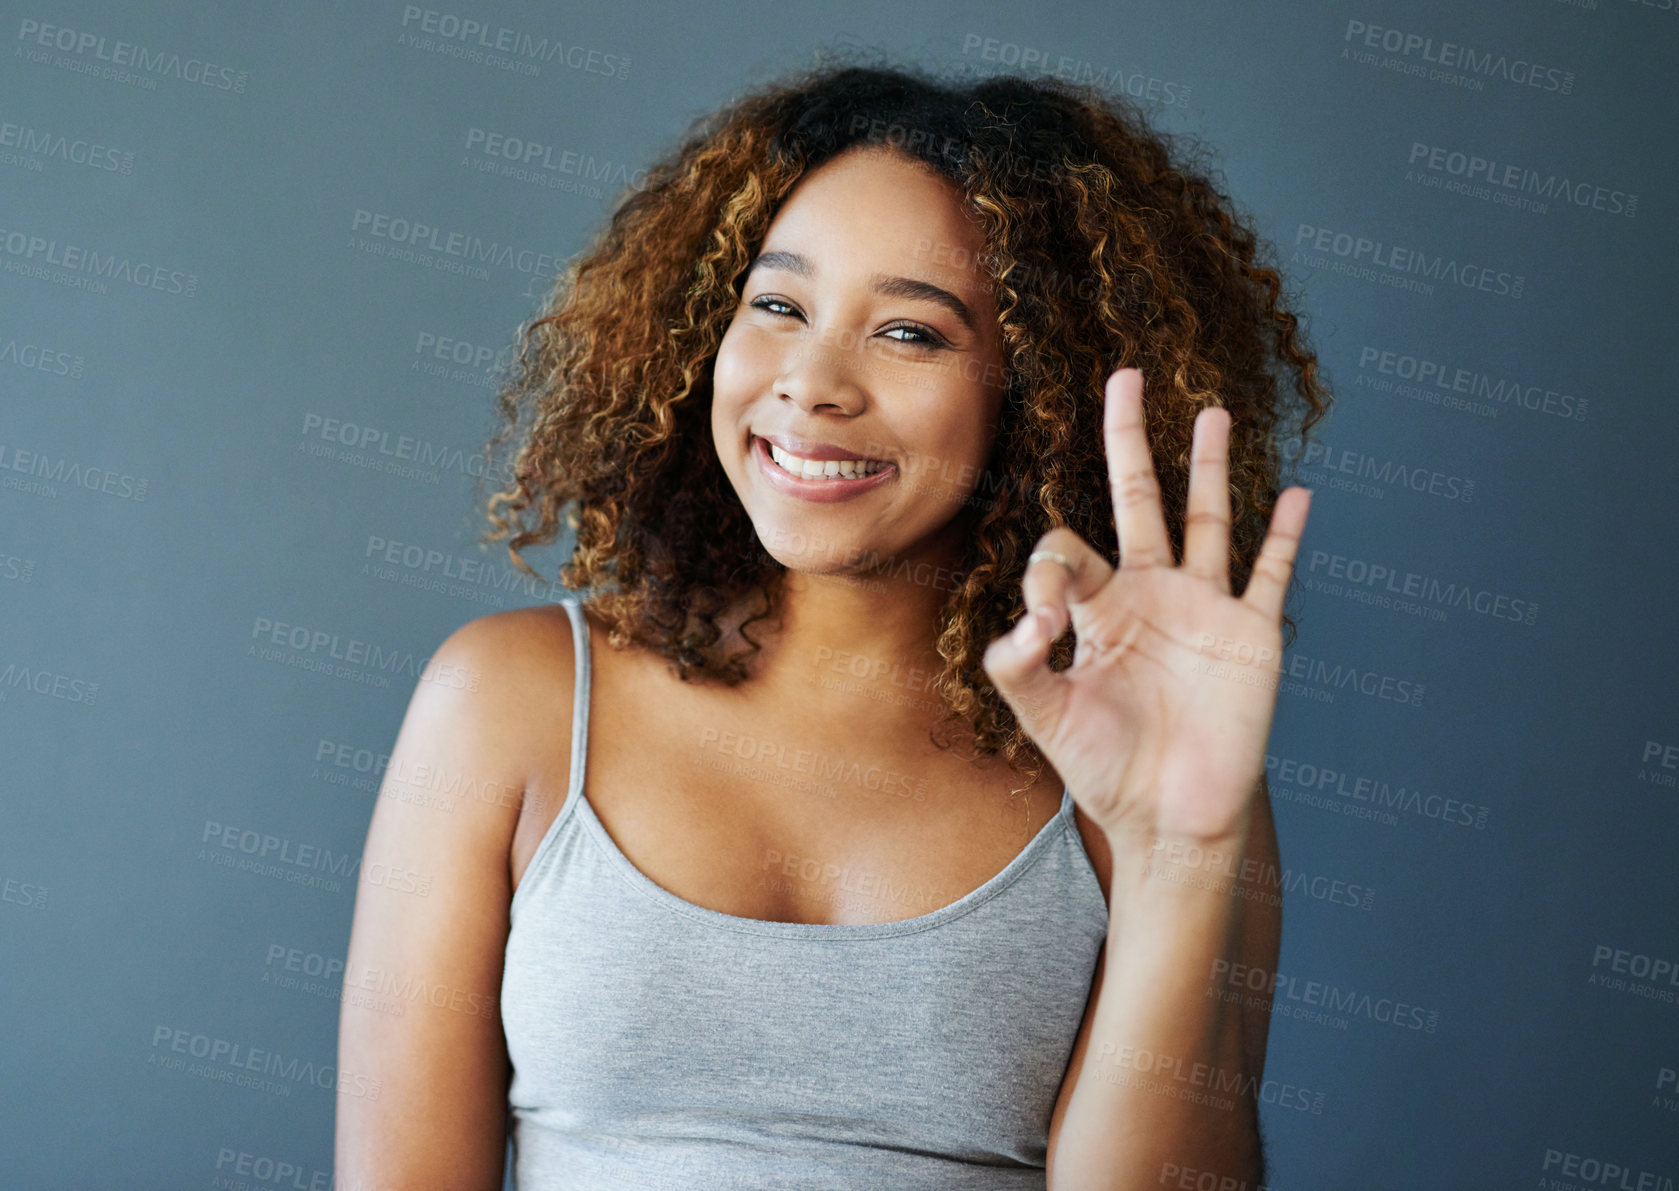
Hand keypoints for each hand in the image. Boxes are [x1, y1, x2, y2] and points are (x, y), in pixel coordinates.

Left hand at [982, 368, 1310, 846]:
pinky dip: (1285, 534)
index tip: (1047, 620)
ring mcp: (1204, 609)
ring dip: (1208, 466)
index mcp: (1096, 611)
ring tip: (1209, 409)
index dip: (1051, 566)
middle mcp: (1150, 596)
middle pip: (1139, 500)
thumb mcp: (1044, 717)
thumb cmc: (1103, 770)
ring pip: (1208, 519)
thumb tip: (1019, 622)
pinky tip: (1295, 492)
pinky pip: (1270, 573)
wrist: (1170, 818)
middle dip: (1129, 441)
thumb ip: (1018, 667)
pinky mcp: (1251, 634)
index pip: (1068, 549)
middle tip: (1124, 378)